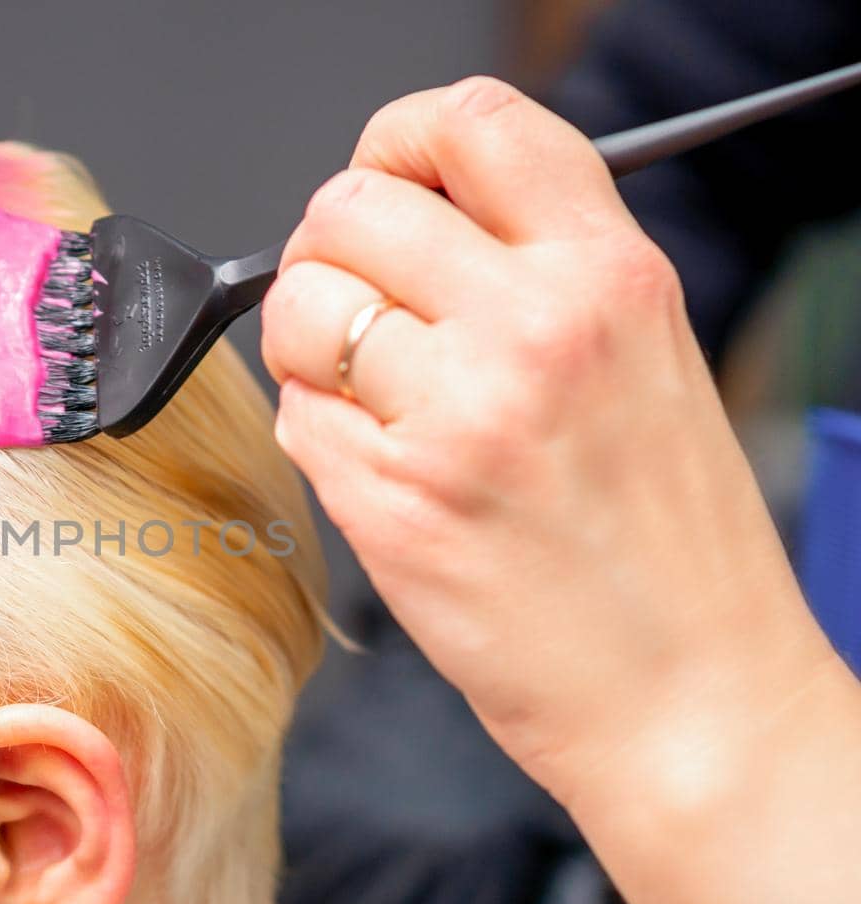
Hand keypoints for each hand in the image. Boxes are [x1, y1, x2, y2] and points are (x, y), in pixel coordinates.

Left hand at [260, 77, 836, 797]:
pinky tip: (388, 476)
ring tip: (376, 402)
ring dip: (311, 350)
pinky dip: (319, 439)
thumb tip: (408, 221)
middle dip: (329, 254)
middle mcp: (533, 327)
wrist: (688, 698)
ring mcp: (456, 416)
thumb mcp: (645, 358)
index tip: (382, 183)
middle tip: (356, 306)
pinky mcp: (392, 504)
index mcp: (609, 273)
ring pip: (299, 311)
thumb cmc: (670, 544)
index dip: (396, 141)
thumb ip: (536, 271)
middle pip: (349, 209)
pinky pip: (296, 420)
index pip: (469, 124)